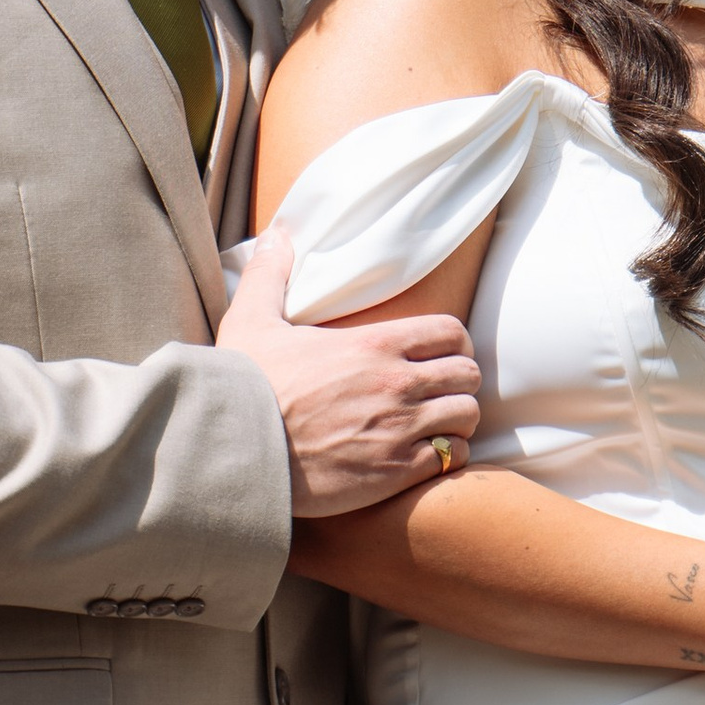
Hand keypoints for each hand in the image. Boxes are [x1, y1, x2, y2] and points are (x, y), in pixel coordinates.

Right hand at [219, 227, 483, 519]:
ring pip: (466, 417)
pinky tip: (424, 457)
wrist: (236, 451)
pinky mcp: (396, 471)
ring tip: (437, 425)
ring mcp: (400, 429)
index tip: (442, 354)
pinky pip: (450, 460)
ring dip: (455, 421)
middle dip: (459, 382)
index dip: (454, 343)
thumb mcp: (252, 320)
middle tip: (440, 391)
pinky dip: (445, 457)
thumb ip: (271, 275)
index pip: (450, 332)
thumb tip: (277, 233)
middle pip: (468, 375)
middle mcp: (397, 383)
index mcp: (374, 343)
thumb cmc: (245, 387)